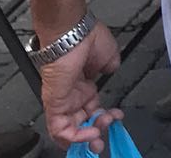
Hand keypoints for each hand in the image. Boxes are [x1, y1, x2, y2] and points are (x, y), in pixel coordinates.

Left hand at [40, 21, 122, 151]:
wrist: (74, 32)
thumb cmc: (88, 38)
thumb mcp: (110, 56)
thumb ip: (111, 70)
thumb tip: (112, 73)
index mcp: (83, 84)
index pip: (91, 110)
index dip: (104, 117)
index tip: (116, 118)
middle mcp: (71, 94)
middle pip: (80, 123)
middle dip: (95, 133)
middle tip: (105, 136)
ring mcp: (61, 100)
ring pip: (69, 130)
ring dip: (85, 138)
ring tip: (99, 136)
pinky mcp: (54, 104)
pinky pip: (60, 128)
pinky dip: (75, 136)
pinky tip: (91, 134)